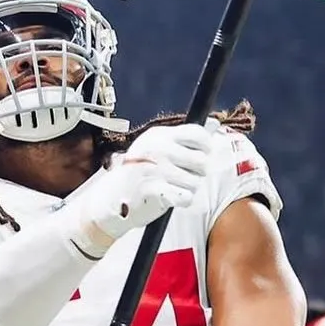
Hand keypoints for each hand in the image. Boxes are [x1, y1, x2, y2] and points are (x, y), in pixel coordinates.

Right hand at [57, 123, 214, 257]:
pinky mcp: (155, 190)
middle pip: (201, 161)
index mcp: (159, 135)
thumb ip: (185, 139)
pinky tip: (169, 197)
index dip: (206, 147)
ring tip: (170, 187)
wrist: (110, 199)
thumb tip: (215, 124)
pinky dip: (182, 200)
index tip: (202, 155)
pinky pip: (186, 197)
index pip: (197, 134)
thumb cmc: (138, 172)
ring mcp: (156, 169)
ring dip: (188, 188)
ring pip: (196, 182)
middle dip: (197, 173)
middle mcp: (158, 149)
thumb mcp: (157, 148)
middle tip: (181, 176)